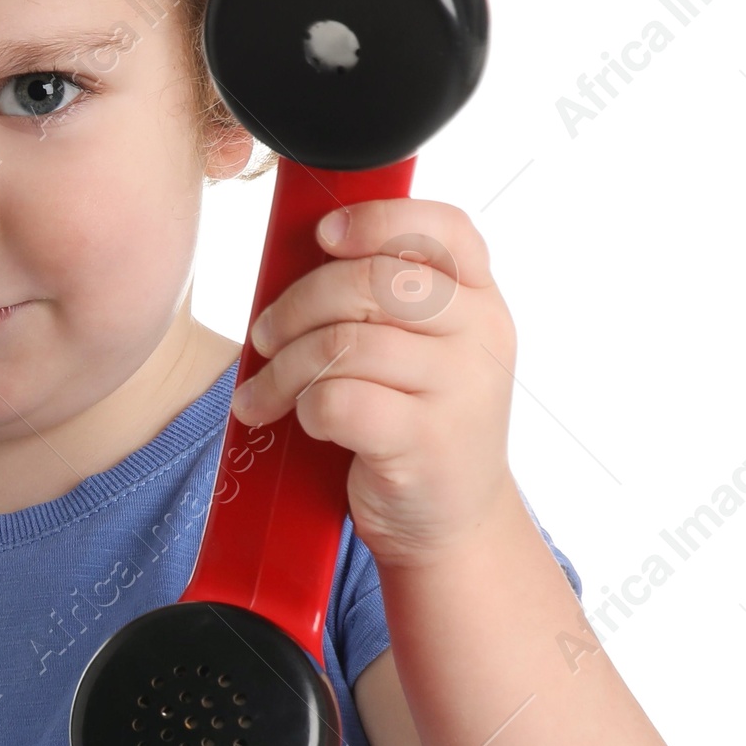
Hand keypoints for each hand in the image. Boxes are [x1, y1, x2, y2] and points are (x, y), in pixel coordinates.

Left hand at [229, 197, 518, 568]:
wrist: (452, 524)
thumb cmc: (418, 424)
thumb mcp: (425, 352)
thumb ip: (388, 301)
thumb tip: (300, 254)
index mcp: (482, 300)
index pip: (444, 228)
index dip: (376, 220)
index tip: (323, 238)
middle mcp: (482, 336)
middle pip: (371, 281)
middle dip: (298, 304)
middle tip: (264, 337)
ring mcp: (460, 389)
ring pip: (345, 343)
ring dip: (284, 367)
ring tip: (262, 393)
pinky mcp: (425, 442)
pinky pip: (339, 400)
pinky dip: (305, 407)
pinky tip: (305, 421)